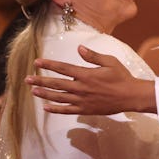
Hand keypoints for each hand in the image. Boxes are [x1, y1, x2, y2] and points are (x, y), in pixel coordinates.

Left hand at [27, 45, 155, 114]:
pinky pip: (67, 110)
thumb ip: (93, 56)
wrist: (131, 96)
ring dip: (44, 94)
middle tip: (27, 79)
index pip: (62, 68)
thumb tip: (79, 48)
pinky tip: (46, 108)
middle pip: (56, 84)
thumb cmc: (122, 77)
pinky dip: (56, 109)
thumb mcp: (110, 61)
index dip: (48, 65)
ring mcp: (82, 100)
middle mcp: (81, 88)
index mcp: (86, 74)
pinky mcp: (85, 110)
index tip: (36, 63)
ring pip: (59, 98)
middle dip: (40, 81)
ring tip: (33, 91)